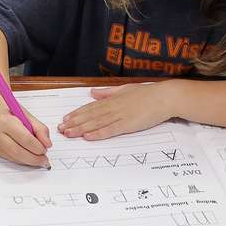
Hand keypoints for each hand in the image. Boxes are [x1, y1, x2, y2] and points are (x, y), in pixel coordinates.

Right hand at [0, 103, 51, 167]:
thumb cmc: (9, 110)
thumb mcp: (26, 114)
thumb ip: (39, 129)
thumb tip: (47, 144)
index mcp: (5, 120)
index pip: (25, 139)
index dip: (37, 147)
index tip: (45, 149)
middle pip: (18, 152)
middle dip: (34, 158)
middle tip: (44, 160)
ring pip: (13, 158)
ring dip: (28, 161)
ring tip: (38, 159)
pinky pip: (9, 158)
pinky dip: (20, 159)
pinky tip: (27, 156)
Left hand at [59, 84, 175, 140]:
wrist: (164, 97)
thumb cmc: (147, 93)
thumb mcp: (124, 89)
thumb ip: (108, 92)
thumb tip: (93, 93)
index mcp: (112, 99)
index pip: (90, 107)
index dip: (76, 114)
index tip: (65, 119)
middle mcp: (113, 107)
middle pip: (89, 116)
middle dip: (74, 123)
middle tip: (61, 129)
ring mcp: (120, 116)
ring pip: (96, 123)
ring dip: (81, 129)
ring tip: (69, 133)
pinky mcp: (128, 124)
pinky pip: (110, 130)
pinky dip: (98, 133)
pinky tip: (88, 137)